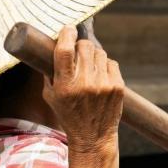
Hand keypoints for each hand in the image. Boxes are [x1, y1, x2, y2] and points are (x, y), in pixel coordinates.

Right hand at [42, 25, 124, 152]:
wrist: (93, 137)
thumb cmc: (69, 115)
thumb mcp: (51, 96)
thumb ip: (50, 72)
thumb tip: (53, 46)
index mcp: (65, 85)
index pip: (65, 50)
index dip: (66, 34)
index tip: (67, 29)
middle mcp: (85, 84)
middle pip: (85, 46)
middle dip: (80, 45)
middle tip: (77, 52)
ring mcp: (103, 85)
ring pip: (100, 52)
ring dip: (93, 55)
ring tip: (89, 68)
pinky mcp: (117, 87)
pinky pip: (111, 63)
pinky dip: (105, 66)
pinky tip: (100, 76)